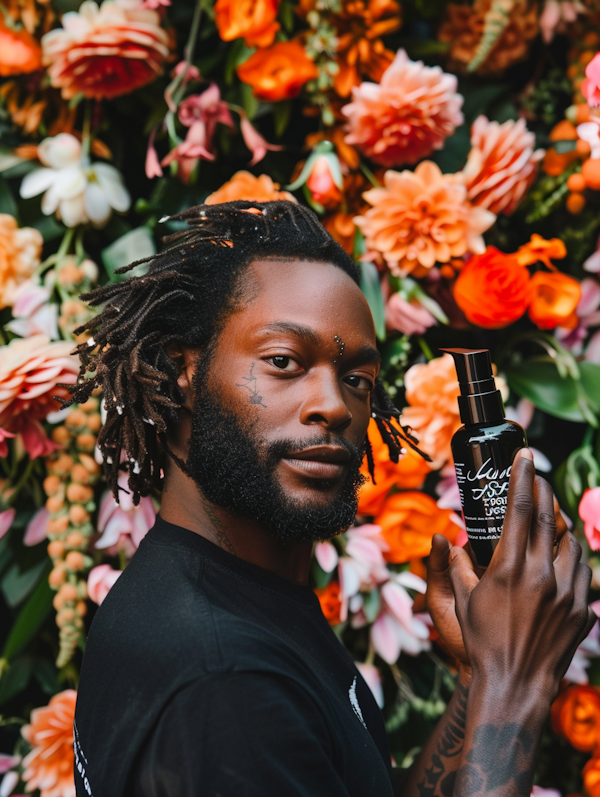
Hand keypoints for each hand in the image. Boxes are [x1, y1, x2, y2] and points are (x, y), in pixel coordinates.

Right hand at [426, 488, 567, 668]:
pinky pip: (583, 572)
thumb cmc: (482, 641)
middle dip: (544, 491)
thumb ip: (455, 567)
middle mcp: (543, 575)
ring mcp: (568, 593)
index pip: (520, 509)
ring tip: (549, 518)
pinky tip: (562, 557)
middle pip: (550, 518)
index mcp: (510, 568)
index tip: (523, 455)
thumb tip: (447, 541)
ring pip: (573, 543)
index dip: (522, 477)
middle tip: (536, 477)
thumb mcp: (461, 601)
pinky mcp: (582, 610)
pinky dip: (574, 557)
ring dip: (562, 525)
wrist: (516, 685)